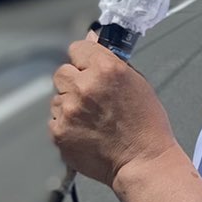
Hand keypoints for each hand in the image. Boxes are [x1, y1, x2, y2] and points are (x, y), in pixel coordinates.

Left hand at [49, 36, 178, 188]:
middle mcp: (84, 86)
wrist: (143, 162)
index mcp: (106, 69)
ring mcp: (69, 110)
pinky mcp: (59, 132)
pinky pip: (55, 120)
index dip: (83, 59)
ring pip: (57, 98)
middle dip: (74, 82)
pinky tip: (86, 132)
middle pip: (62, 72)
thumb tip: (91, 39)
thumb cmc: (146, 125)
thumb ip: (110, 61)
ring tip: (92, 120)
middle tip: (91, 98)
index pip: (77, 48)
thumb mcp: (137, 82)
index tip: (87, 66)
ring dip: (70, 105)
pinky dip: (67, 125)